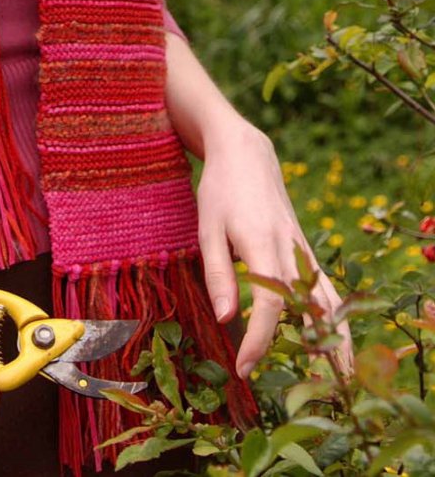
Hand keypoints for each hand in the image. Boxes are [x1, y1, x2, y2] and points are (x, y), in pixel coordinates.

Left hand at [196, 119, 352, 379]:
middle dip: (318, 352)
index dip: (259, 340)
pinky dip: (335, 318)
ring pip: (332, 300)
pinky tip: (333, 342)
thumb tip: (226, 320)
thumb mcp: (208, 228)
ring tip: (341, 378)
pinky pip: (327, 288)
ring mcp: (304, 248)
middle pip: (315, 307)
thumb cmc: (220, 191)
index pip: (270, 303)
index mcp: (263, 243)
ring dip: (339, 338)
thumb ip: (218, 273)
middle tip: (315, 393)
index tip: (244, 368)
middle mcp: (291, 249)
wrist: (246, 153)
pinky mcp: (306, 248)